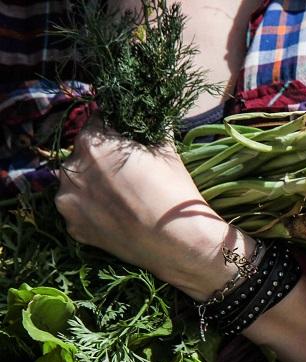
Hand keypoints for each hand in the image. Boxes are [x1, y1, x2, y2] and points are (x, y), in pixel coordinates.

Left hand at [55, 119, 252, 300]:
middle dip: (101, 160)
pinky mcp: (73, 227)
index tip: (128, 144)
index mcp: (92, 143)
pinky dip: (93, 212)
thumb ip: (154, 129)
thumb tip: (156, 117)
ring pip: (77, 184)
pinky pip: (79, 211)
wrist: (178, 241)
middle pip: (83, 155)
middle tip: (127, 175)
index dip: (115, 132)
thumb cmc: (174, 191)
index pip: (97, 124)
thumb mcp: (168, 152)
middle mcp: (71, 168)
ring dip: (92, 185)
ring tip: (119, 198)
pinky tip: (115, 217)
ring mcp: (68, 200)